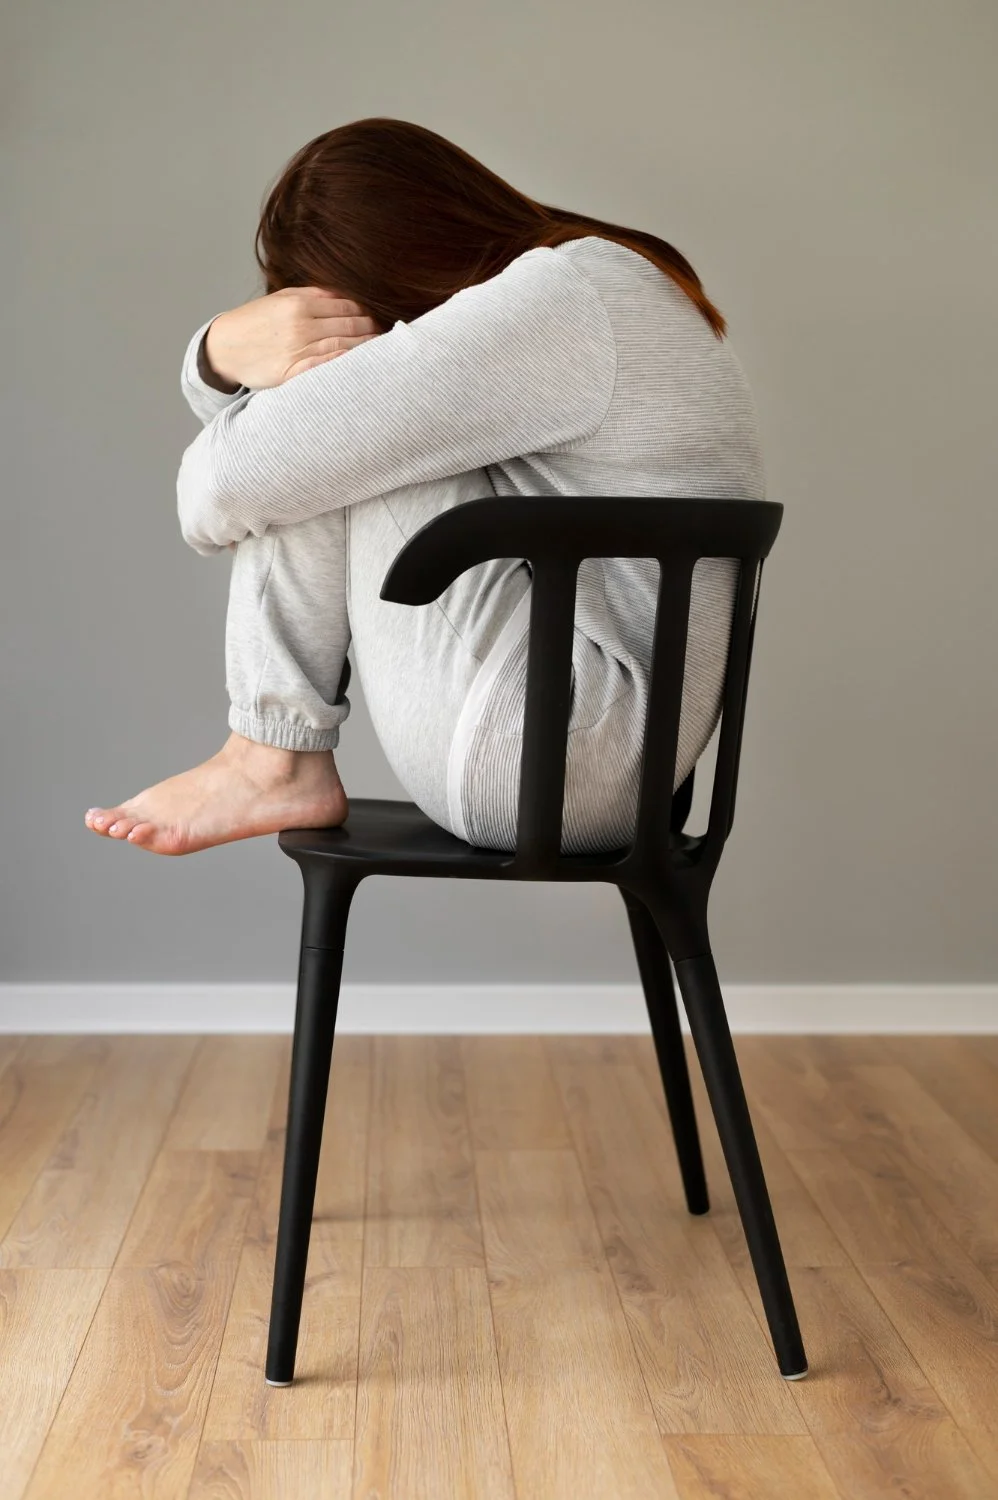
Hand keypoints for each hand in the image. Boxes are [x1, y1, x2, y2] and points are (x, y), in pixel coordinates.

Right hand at [203, 286, 380, 390]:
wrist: (224, 348)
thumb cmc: (255, 323)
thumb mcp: (281, 299)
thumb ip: (314, 295)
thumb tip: (347, 295)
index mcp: (299, 303)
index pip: (348, 306)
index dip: (369, 313)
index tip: (381, 319)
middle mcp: (301, 325)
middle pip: (351, 326)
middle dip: (374, 330)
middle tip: (391, 337)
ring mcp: (297, 350)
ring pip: (345, 346)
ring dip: (369, 349)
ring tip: (385, 353)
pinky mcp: (292, 373)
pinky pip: (327, 367)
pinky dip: (347, 366)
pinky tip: (363, 366)